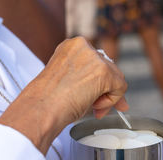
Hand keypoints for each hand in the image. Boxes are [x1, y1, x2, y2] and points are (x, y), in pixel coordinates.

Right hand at [0, 37, 127, 153]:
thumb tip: (122, 101)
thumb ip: (94, 85)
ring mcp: (94, 58)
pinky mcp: (104, 72)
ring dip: (106, 97)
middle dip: (105, 90)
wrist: (41, 109)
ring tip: (90, 106)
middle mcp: (84, 46)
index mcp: (72, 46)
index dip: (98, 82)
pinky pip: (120, 88)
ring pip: (116, 78)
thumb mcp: (72, 86)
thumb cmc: (48, 102)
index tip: (94, 96)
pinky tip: (94, 106)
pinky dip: (111, 101)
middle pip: (109, 69)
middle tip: (95, 107)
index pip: (97, 62)